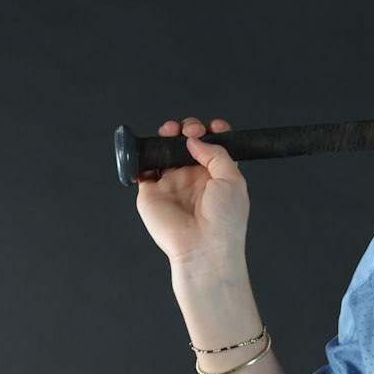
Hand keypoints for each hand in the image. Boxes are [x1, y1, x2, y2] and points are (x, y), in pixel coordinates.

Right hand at [135, 116, 249, 263]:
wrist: (204, 247)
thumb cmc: (224, 220)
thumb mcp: (233, 180)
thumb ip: (216, 153)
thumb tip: (194, 139)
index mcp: (215, 175)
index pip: (211, 145)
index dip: (212, 131)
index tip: (214, 126)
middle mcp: (192, 178)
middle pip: (186, 143)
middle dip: (187, 128)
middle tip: (189, 130)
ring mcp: (171, 184)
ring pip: (164, 151)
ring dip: (165, 135)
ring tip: (170, 131)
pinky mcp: (151, 192)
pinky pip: (142, 167)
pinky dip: (140, 152)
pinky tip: (148, 143)